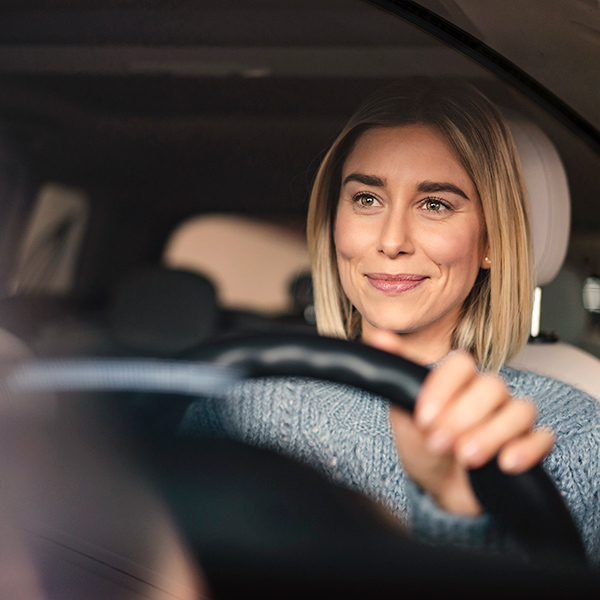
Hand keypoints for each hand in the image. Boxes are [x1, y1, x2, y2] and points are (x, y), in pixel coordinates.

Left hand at [367, 330, 554, 515]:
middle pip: (492, 387)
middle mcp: (488, 393)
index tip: (423, 416)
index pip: (461, 365)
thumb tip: (381, 335)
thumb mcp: (402, 410)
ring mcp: (511, 418)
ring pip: (519, 410)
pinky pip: (542, 438)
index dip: (444, 388)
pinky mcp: (528, 445)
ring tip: (466, 457)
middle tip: (439, 442)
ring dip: (492, 434)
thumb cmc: (422, 444)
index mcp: (458, 381)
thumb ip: (396, 372)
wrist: (438, 487)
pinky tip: (505, 463)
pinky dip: (526, 449)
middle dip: (463, 417)